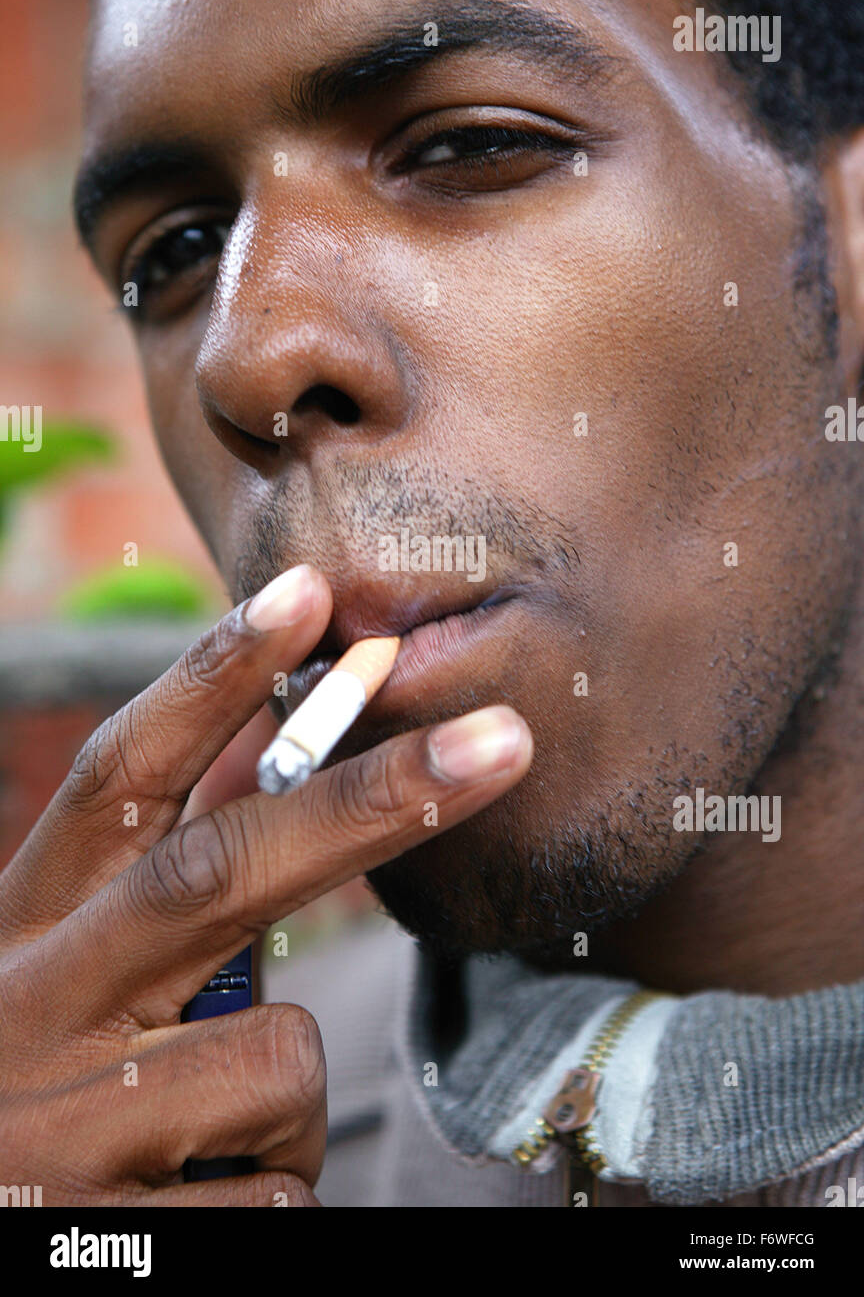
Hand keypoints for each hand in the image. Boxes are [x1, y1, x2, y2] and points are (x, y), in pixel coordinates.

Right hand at [0, 565, 532, 1205]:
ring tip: (203, 1139)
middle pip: (222, 872)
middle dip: (372, 797)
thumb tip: (276, 764)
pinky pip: (277, 1196)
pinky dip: (272, 1193)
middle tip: (507, 738)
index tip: (309, 592)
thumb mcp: (54, 977)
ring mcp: (70, 1127)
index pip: (122, 777)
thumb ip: (153, 890)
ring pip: (276, 1058)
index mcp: (27, 928)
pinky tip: (191, 1210)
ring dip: (282, 1095)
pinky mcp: (112, 1237)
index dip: (211, 678)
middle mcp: (39, 1005)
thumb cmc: (22, 1093)